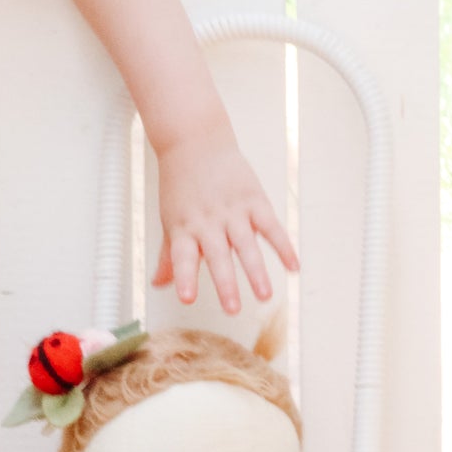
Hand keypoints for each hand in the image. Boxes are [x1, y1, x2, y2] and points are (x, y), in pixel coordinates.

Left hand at [151, 124, 298, 314]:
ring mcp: (232, 210)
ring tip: (264, 295)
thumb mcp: (170, 219)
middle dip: (226, 284)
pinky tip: (293, 266)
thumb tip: (158, 285)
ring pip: (246, 245)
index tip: (188, 298)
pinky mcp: (253, 199)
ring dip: (256, 271)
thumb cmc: (180, 185)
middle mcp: (207, 222)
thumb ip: (169, 256)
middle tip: (232, 310)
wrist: (194, 141)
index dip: (185, 277)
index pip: (183, 257)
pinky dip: (283, 246)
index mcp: (184, 228)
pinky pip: (271, 226)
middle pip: (217, 256)